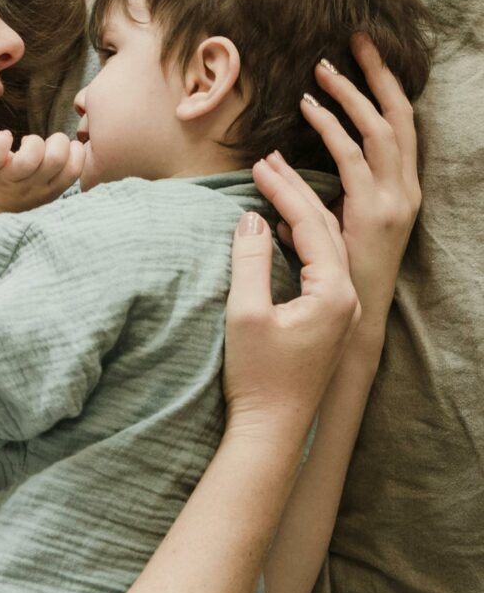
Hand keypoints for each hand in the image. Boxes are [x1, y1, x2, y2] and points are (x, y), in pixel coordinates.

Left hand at [0, 130, 84, 219]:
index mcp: (49, 190)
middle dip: (57, 141)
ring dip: (31, 142)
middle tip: (43, 146)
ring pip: (30, 156)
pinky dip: (1, 140)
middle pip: (57, 158)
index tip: (63, 149)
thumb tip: (70, 145)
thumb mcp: (41, 191)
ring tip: (23, 144)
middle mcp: (32, 186)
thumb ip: (55, 173)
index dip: (75, 151)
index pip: (75, 168)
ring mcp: (9, 178)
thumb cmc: (12, 195)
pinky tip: (4, 138)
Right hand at [223, 167, 360, 451]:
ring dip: (300, 214)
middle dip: (295, 193)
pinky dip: (302, 241)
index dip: (282, 191)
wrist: (273, 430)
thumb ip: (250, 261)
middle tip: (268, 161)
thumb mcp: (246, 314)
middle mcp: (347, 298)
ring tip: (274, 186)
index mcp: (333, 292)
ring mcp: (341, 311)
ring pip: (327, 246)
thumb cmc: (257, 377)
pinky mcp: (328, 322)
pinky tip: (281, 232)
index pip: (310, 224)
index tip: (258, 164)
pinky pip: (322, 266)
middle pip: (325, 229)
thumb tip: (252, 219)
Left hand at [278, 34, 421, 337]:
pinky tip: (307, 109)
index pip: (398, 128)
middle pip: (399, 117)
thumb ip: (317, 208)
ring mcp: (395, 201)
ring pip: (379, 130)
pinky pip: (353, 158)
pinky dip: (331, 129)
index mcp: (399, 193)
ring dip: (350, 95)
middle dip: (378, 75)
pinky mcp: (375, 213)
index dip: (380, 91)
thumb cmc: (333, 282)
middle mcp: (405, 192)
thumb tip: (280, 189)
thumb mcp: (329, 237)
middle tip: (354, 40)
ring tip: (321, 69)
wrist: (348, 328)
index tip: (358, 60)